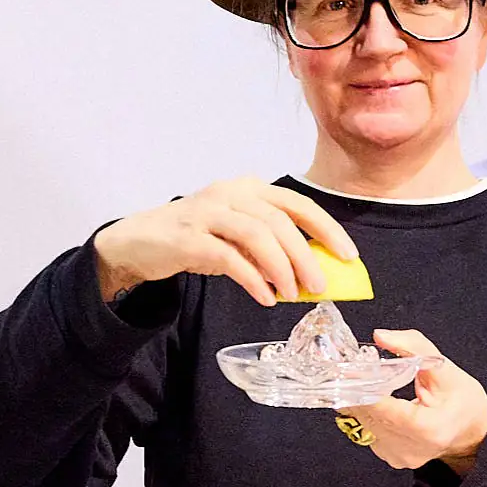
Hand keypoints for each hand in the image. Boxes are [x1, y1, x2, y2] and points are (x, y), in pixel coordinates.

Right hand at [92, 176, 357, 307]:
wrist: (139, 240)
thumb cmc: (196, 238)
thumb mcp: (236, 234)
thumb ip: (269, 245)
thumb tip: (312, 273)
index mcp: (248, 188)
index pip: (297, 203)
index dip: (327, 228)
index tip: (348, 256)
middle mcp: (230, 193)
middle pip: (279, 221)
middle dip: (306, 255)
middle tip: (321, 286)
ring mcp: (207, 213)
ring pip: (257, 235)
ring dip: (282, 268)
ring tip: (294, 295)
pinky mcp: (188, 238)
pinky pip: (228, 258)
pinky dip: (252, 279)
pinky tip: (266, 298)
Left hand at [339, 330, 486, 473]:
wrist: (472, 431)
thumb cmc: (464, 401)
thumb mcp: (445, 368)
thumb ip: (414, 347)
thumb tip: (381, 336)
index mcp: (429, 429)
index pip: (383, 408)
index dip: (362, 387)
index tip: (349, 370)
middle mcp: (411, 449)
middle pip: (369, 416)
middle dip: (358, 390)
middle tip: (353, 368)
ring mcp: (399, 457)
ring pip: (364, 424)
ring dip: (360, 401)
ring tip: (366, 382)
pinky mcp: (391, 458)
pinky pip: (368, 431)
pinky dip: (368, 413)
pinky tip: (376, 400)